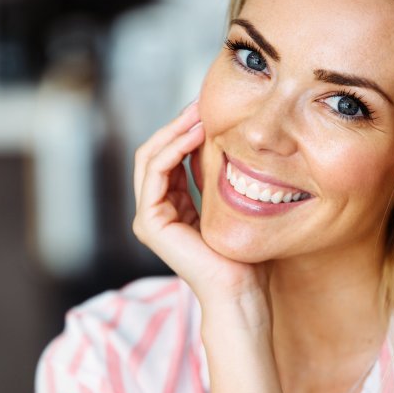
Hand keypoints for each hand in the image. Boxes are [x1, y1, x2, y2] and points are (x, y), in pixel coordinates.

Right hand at [132, 101, 271, 333]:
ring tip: (199, 112)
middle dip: (178, 124)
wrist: (241, 291)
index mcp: (173, 207)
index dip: (186, 129)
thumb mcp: (231, 203)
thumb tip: (227, 138)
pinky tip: (196, 133)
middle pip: (156, 152)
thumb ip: (219, 175)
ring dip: (174, 130)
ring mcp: (148, 217)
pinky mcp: (149, 223)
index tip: (210, 108)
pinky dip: (173, 148)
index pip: (170, 157)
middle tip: (202, 101)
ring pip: (151, 157)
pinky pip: (155, 172)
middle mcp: (156, 211)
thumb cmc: (245, 255)